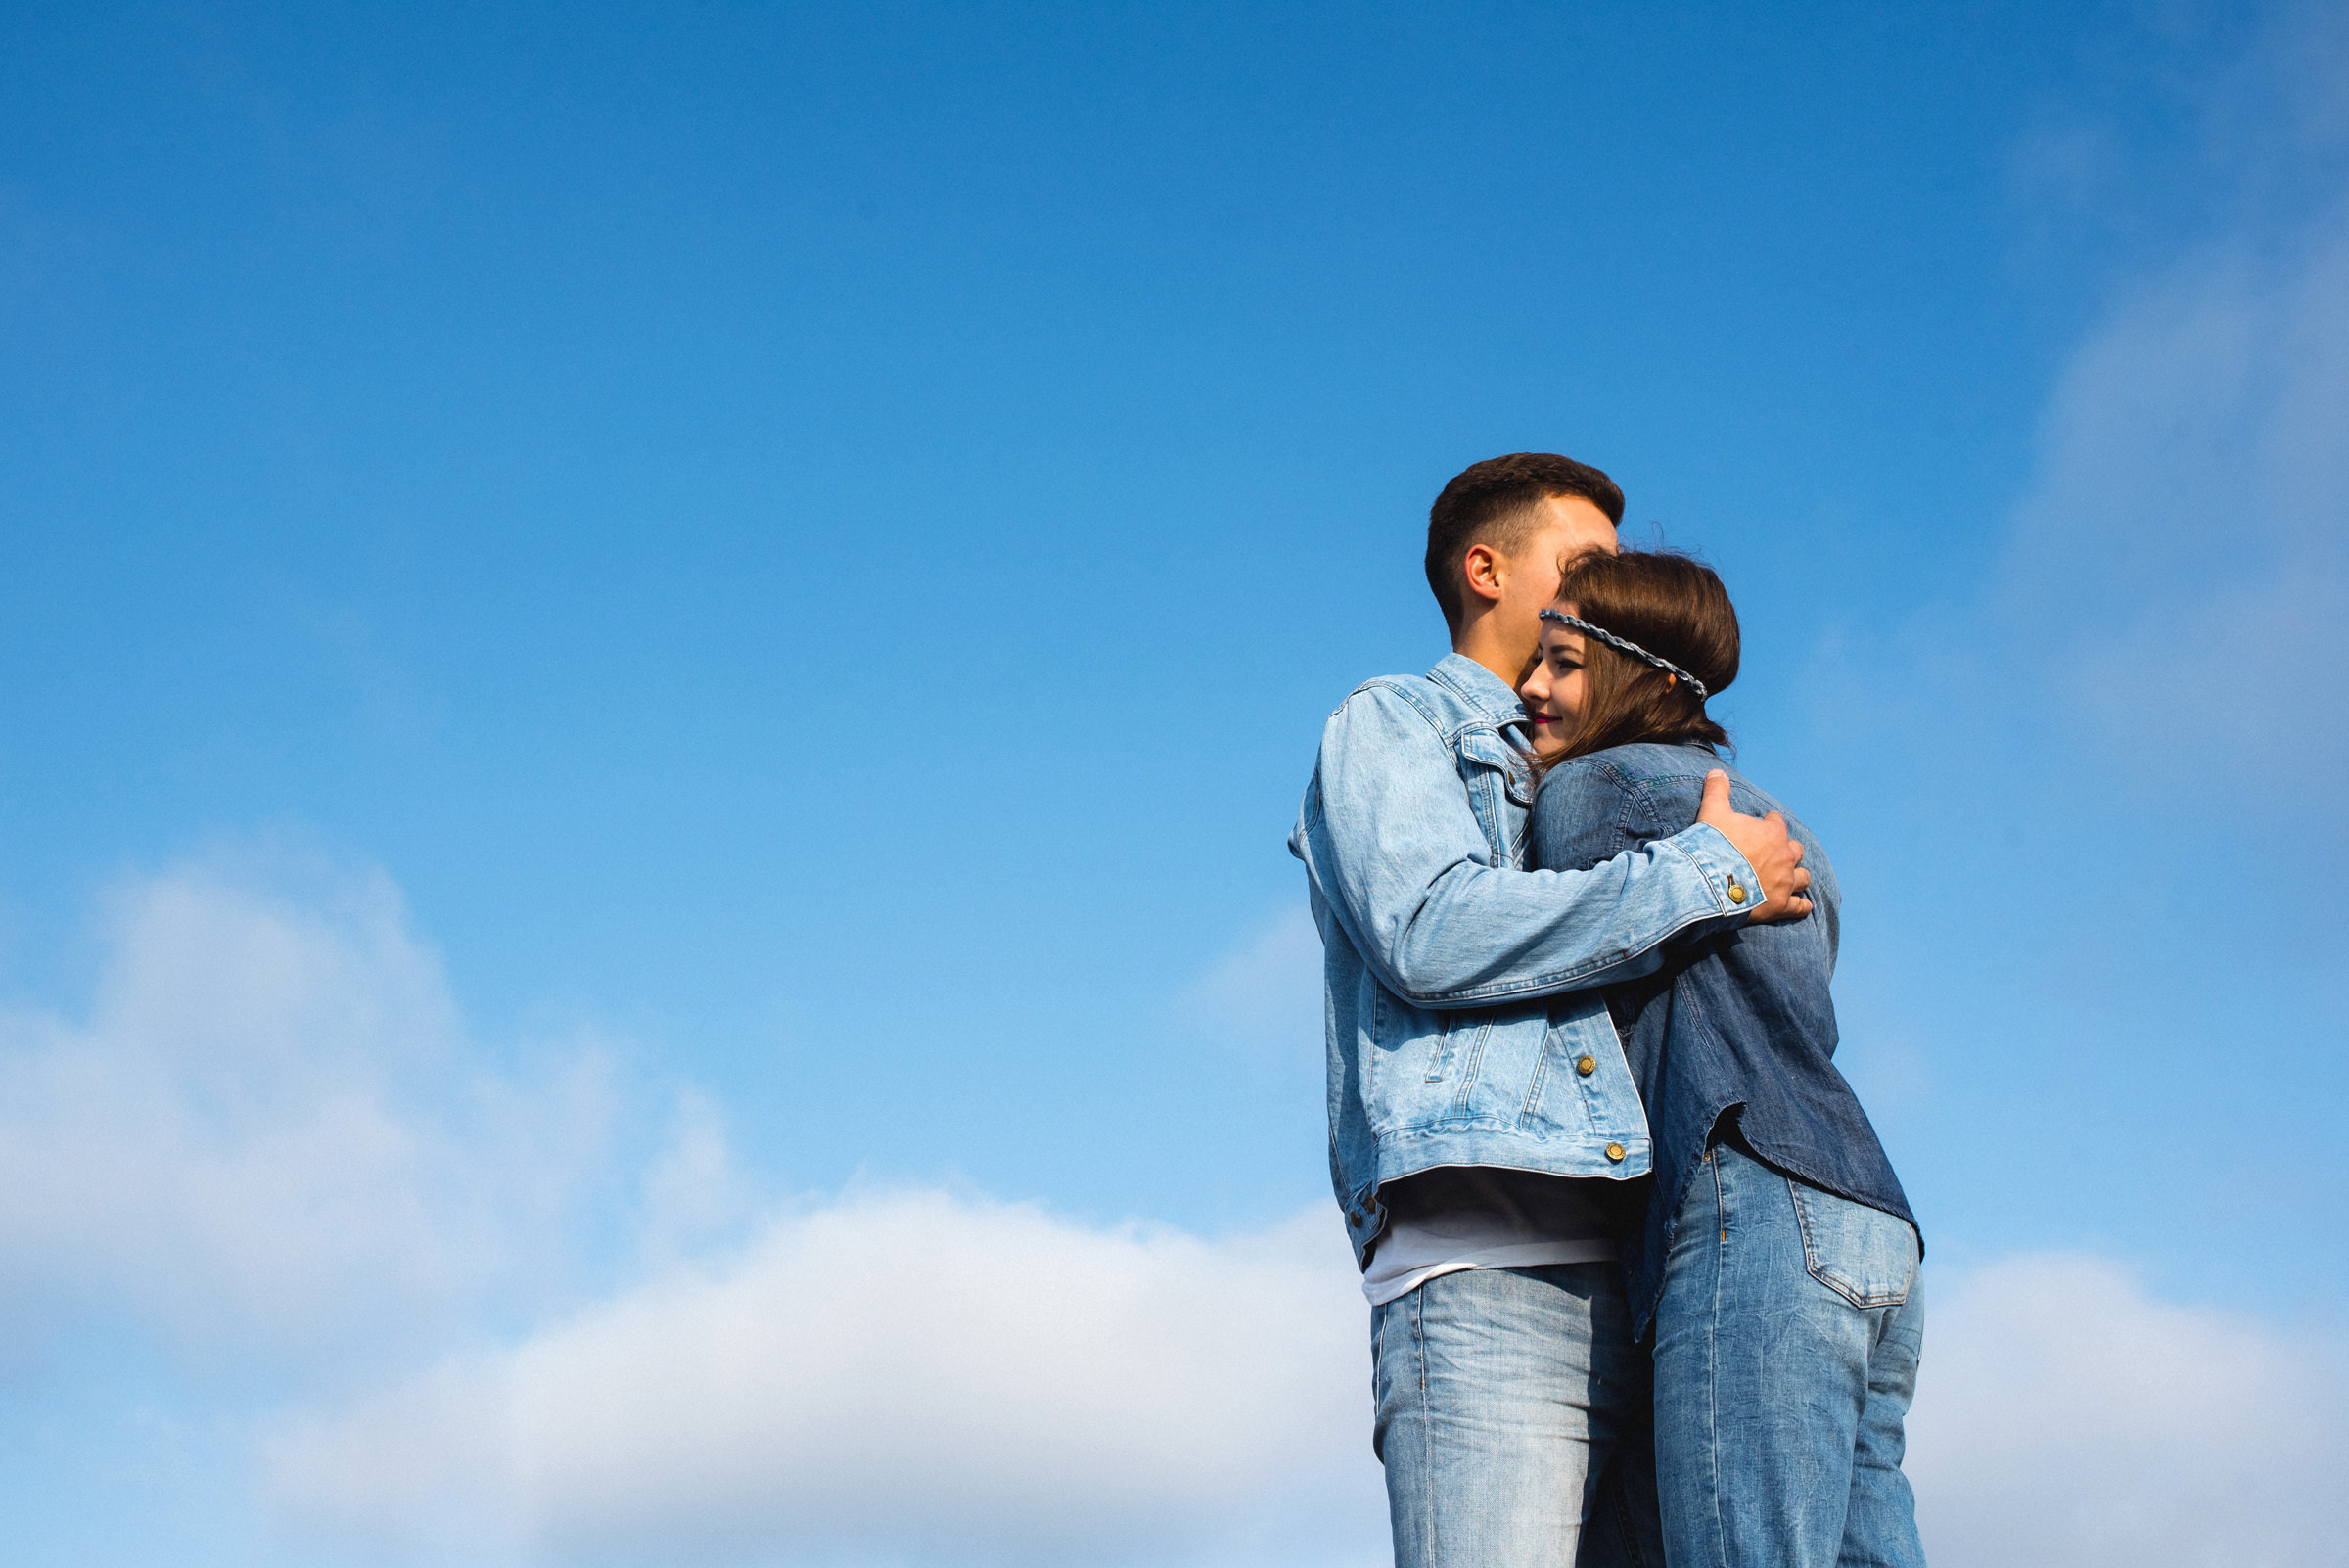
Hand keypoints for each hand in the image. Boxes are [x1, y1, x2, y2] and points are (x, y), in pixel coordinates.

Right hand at [1697, 769, 1811, 922]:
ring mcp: (1785, 882)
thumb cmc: (1713, 845)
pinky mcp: (1780, 905)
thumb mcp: (1712, 812)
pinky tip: (1803, 906)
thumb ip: (1717, 791)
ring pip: (1803, 877)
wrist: (1709, 882)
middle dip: (1787, 850)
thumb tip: (1716, 771)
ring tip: (1790, 877)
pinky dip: (1801, 906)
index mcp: (1773, 832)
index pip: (1777, 823)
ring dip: (1797, 876)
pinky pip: (1799, 906)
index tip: (1760, 827)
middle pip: (1795, 850)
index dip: (1768, 824)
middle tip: (1774, 854)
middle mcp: (1785, 856)